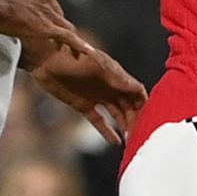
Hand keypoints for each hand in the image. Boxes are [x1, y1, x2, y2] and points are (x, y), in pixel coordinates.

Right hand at [0, 0, 93, 65]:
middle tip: (56, 39)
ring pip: (65, 26)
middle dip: (57, 26)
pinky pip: (68, 37)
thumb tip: (10, 3)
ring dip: (69, 38)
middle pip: (58, 14)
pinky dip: (79, 45)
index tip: (45, 21)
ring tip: (72, 50)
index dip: (48, 14)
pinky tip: (86, 51)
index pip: (49, 2)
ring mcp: (49, 11)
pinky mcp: (48, 26)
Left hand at [29, 39, 146, 147]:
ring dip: (124, 126)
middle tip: (142, 135)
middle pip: (129, 105)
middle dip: (136, 119)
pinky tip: (115, 142)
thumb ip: (117, 77)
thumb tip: (138, 90)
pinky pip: (98, 120)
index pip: (136, 91)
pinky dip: (107, 131)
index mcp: (115, 74)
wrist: (44, 55)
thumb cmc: (70, 53)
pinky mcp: (82, 104)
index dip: (144, 104)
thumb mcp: (96, 64)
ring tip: (132, 140)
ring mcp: (96, 96)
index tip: (151, 118)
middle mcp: (108, 86)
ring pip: (116, 113)